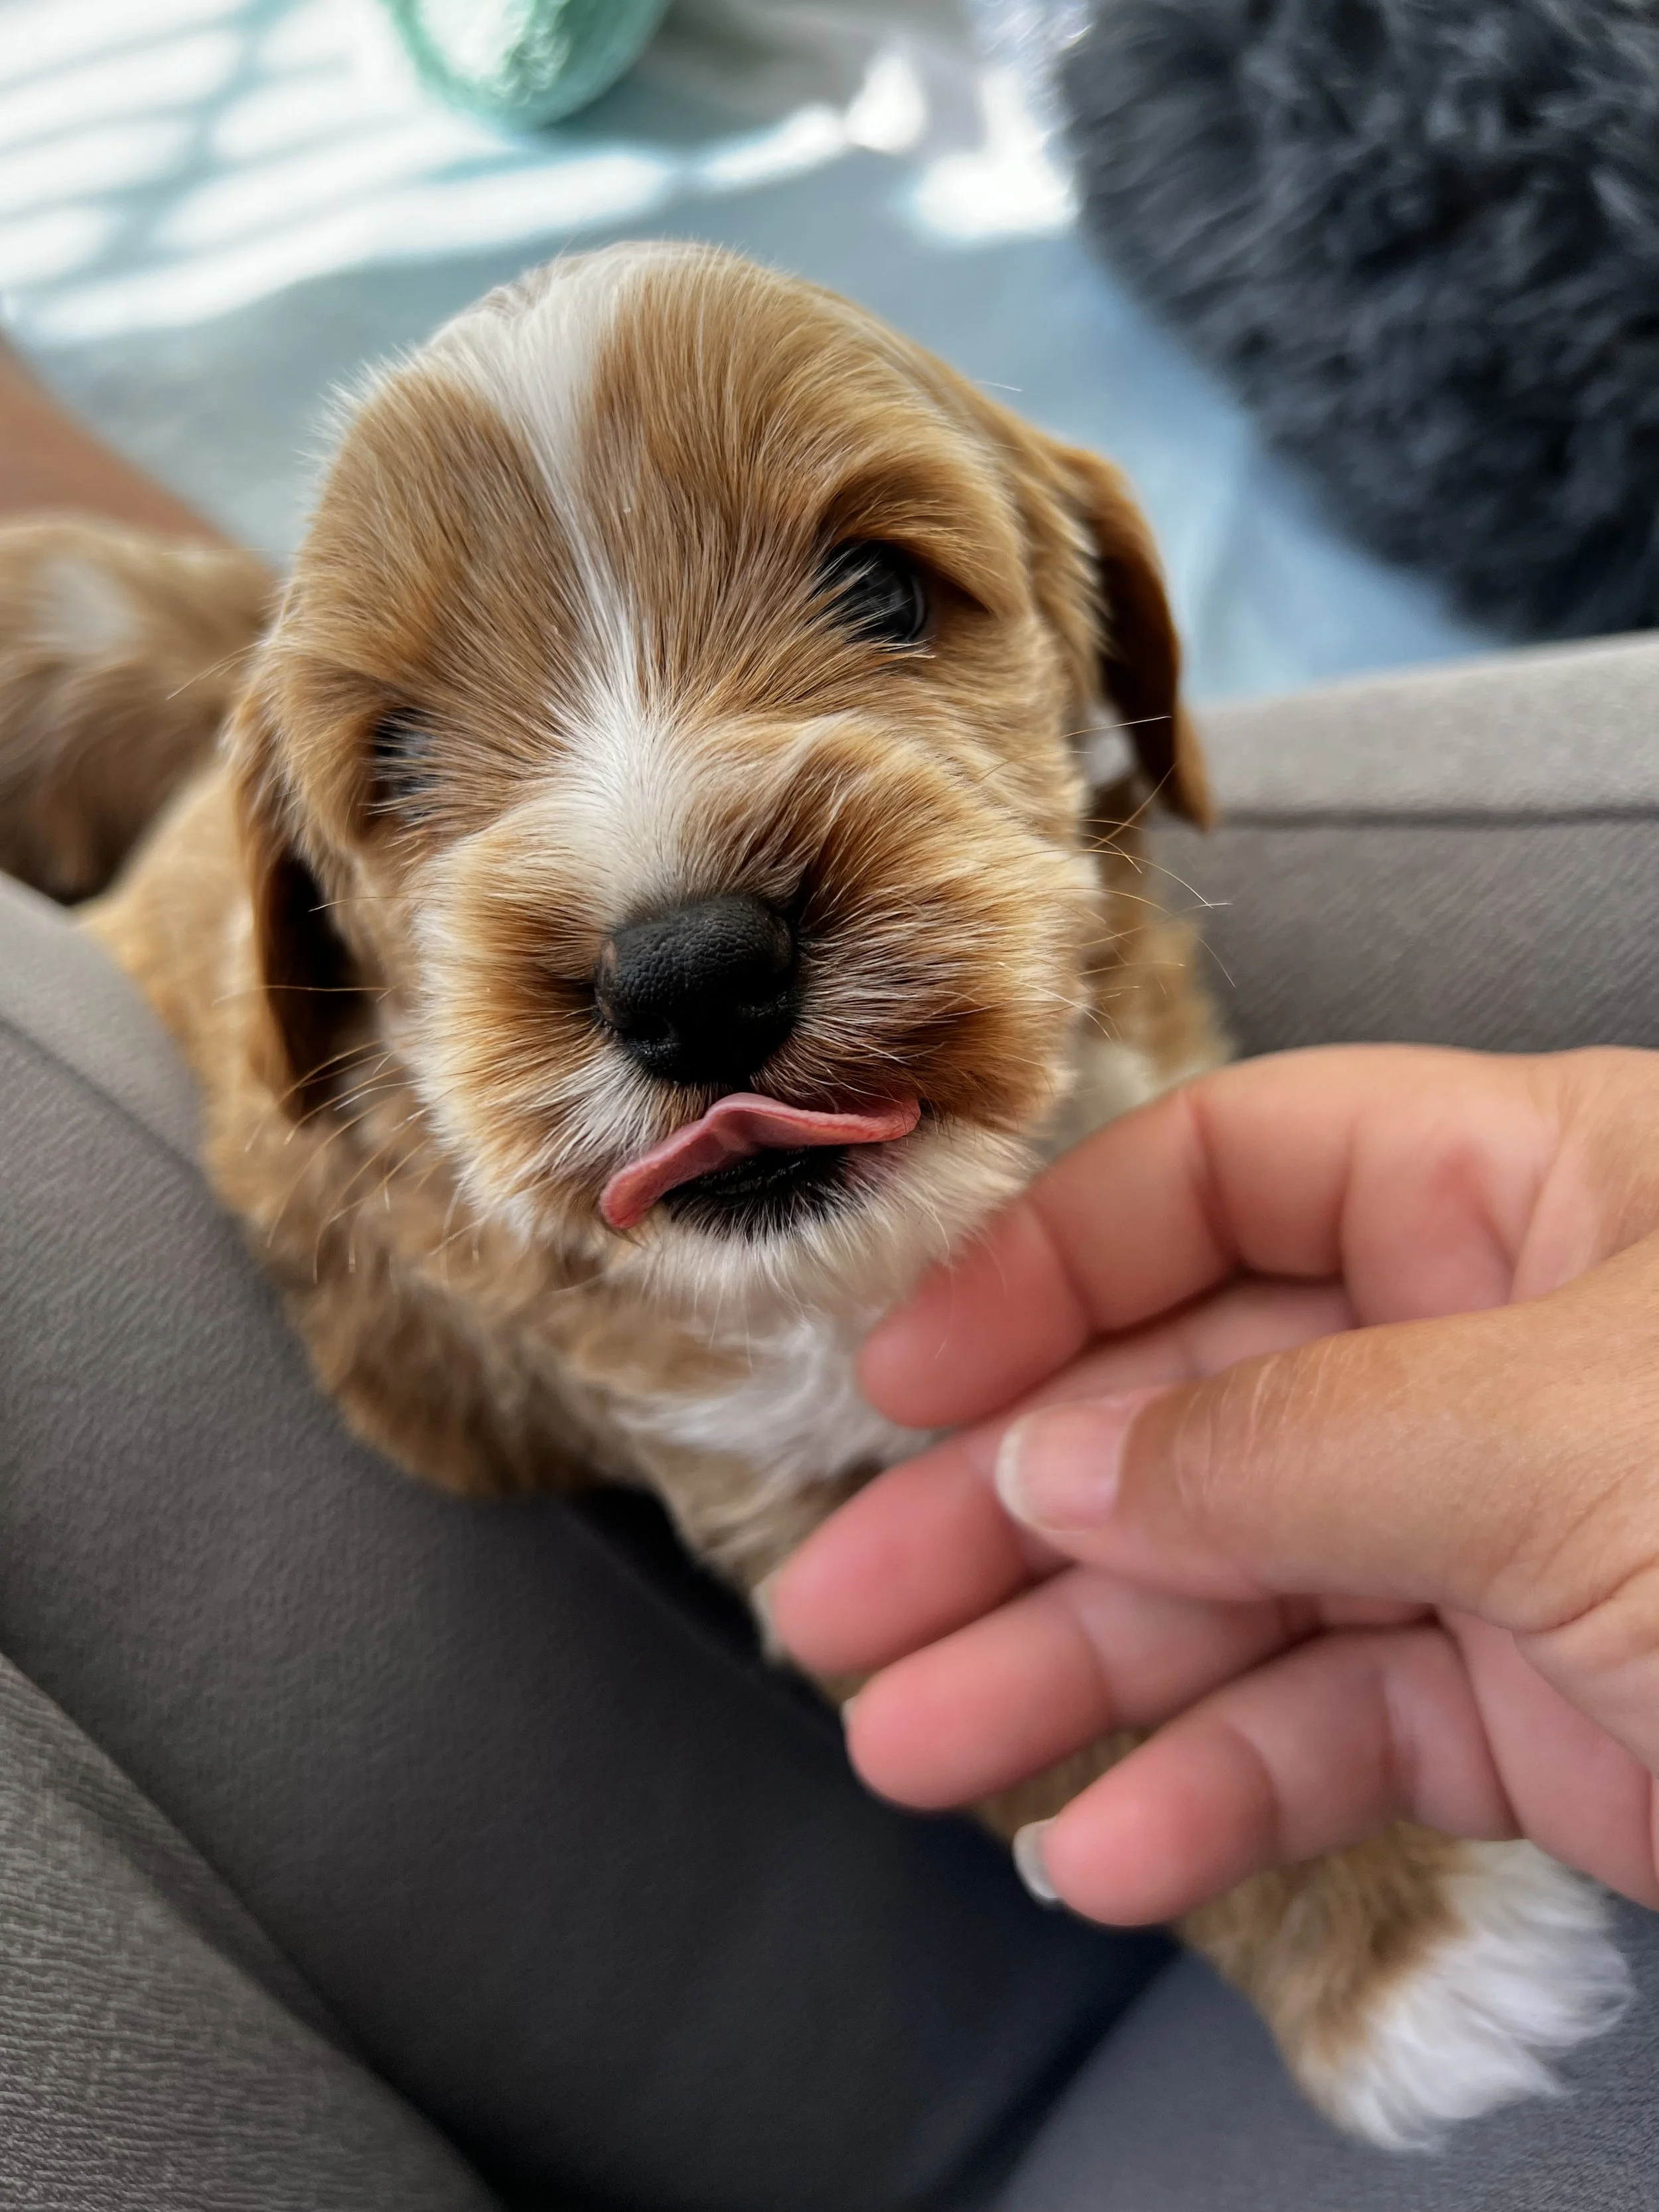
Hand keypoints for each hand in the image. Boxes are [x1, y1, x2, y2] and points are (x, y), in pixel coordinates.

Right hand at [771, 1046, 1658, 1924]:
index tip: (911, 1377)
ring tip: (916, 1742)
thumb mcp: (1555, 1436)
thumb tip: (1063, 1467)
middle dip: (1008, 1515)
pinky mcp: (1534, 1713)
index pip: (1228, 1178)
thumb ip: (1288, 1446)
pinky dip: (1214, 1794)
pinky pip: (1333, 1734)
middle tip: (849, 1602)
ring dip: (1068, 1675)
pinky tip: (1107, 1847)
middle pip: (1189, 1405)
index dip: (1053, 1269)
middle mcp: (1496, 1350)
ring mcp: (1508, 1536)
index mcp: (1529, 1193)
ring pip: (1233, 1588)